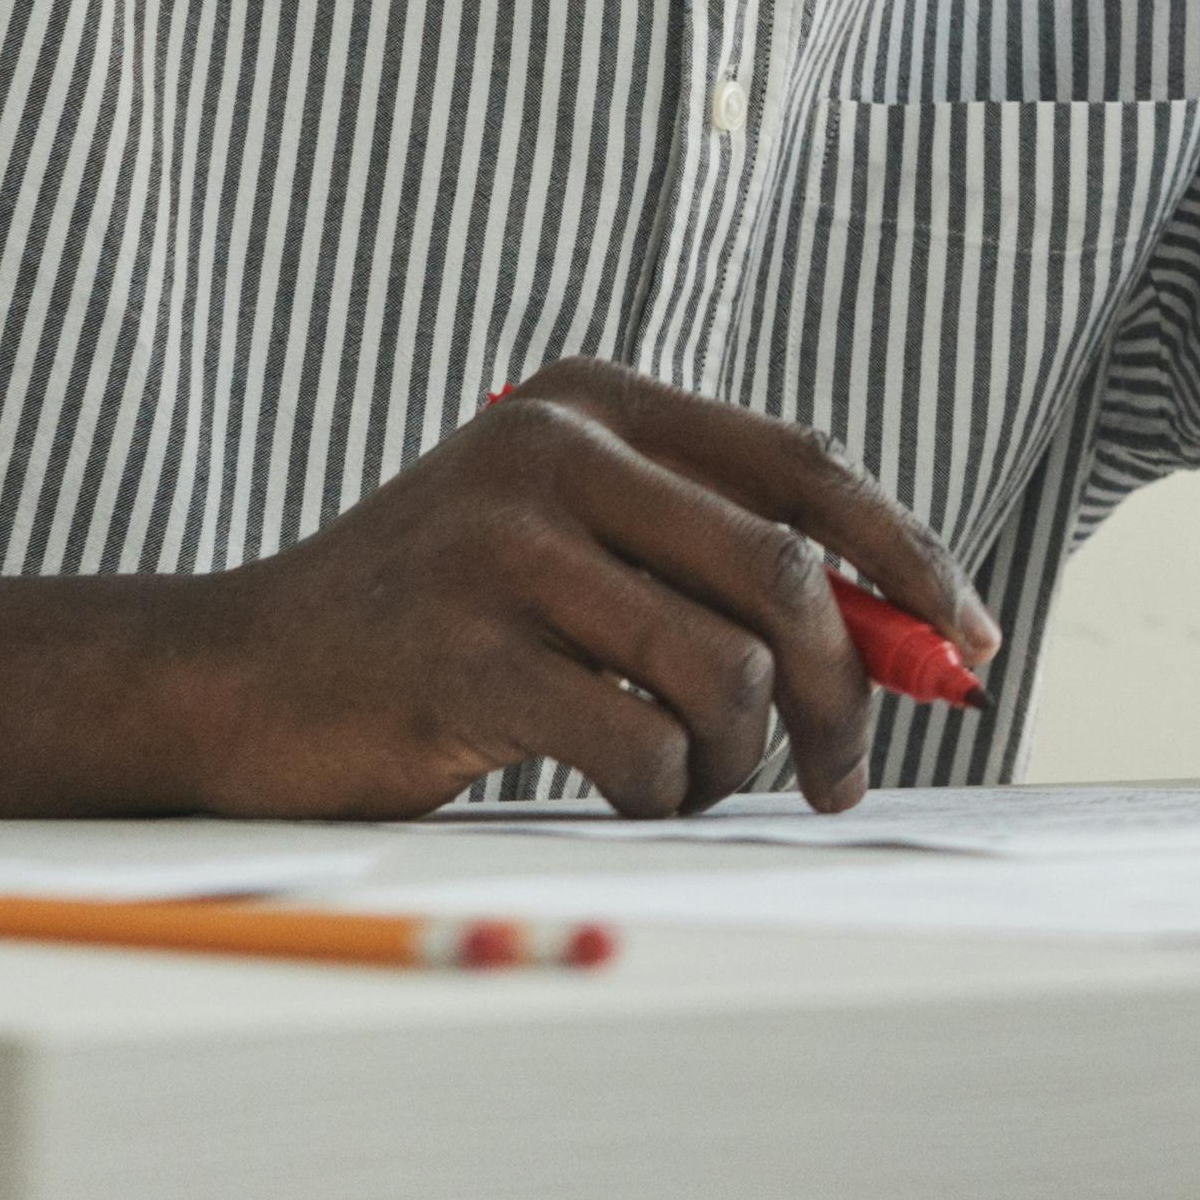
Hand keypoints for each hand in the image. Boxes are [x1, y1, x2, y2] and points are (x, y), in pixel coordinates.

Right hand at [163, 361, 1000, 821]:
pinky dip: (661, 792)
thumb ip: (711, 564)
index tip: (967, 640)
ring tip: (701, 784)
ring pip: (726, 668)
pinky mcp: (459, 653)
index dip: (908, 557)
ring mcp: (500, 544)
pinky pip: (637, 742)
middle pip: (786, 575)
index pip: (804, 468)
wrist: (233, 683)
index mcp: (594, 403)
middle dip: (847, 693)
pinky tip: (628, 796)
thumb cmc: (433, 631)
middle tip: (842, 773)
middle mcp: (552, 448)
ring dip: (742, 758)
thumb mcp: (570, 549)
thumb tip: (903, 636)